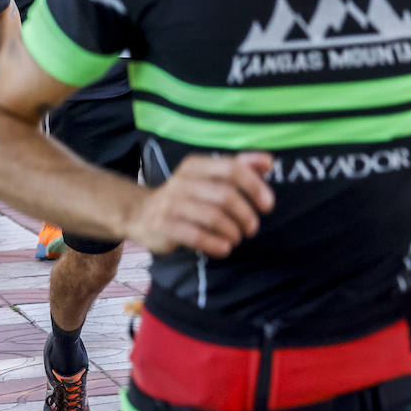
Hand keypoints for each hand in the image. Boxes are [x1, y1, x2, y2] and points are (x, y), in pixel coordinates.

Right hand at [124, 152, 274, 256]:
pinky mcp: (163, 225)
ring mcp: (170, 203)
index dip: (255, 186)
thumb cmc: (187, 195)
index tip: (268, 205)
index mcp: (197, 165)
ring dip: (232, 231)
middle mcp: (182, 180)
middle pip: (225, 195)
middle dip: (245, 214)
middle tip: (252, 228)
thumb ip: (240, 167)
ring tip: (237, 238)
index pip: (233, 168)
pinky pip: (196, 236)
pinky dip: (216, 244)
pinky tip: (224, 248)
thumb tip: (269, 162)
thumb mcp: (210, 176)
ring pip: (213, 217)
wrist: (141, 213)